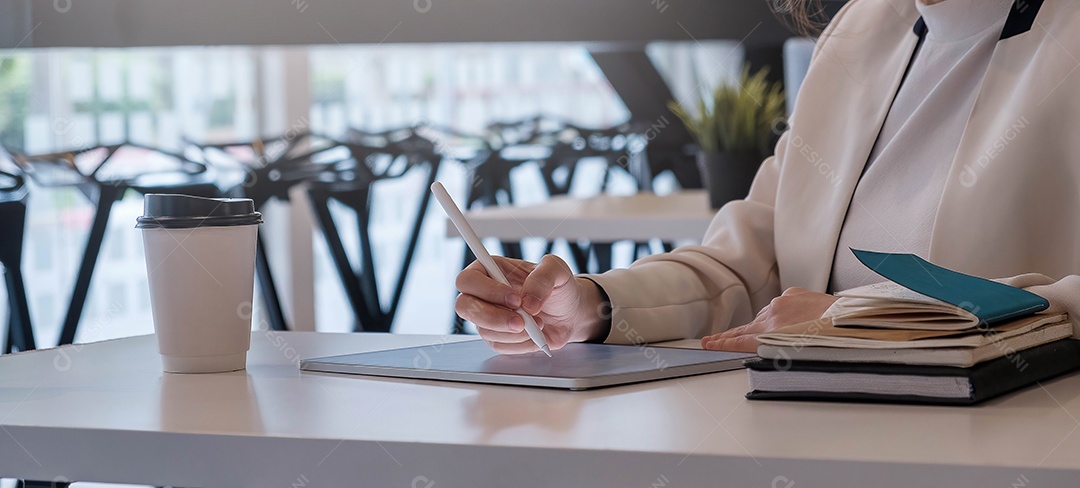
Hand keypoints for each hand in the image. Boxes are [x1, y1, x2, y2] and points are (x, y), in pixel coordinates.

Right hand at [455, 255, 608, 353]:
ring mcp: (486, 316)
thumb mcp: (558, 270)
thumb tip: (528, 302)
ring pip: (483, 329)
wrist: (569, 313)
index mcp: (490, 269)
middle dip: (493, 317)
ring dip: (514, 332)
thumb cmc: (559, 287)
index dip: (487, 291)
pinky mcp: (495, 336)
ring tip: (539, 323)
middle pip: (464, 307)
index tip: (516, 299)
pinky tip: (534, 334)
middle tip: (521, 321)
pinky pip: (498, 345)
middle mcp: (483, 293)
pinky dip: (520, 343)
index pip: (468, 280)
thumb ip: (543, 278)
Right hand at [702, 287, 836, 352]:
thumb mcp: (798, 354)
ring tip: (764, 337)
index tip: (709, 344)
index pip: (741, 340)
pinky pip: (781, 305)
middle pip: (746, 328)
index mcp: (773, 333)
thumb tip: (764, 351)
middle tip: (712, 340)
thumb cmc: (832, 340)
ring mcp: (783, 302)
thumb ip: (775, 350)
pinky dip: (782, 313)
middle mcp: (774, 315)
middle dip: (729, 336)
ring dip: (763, 326)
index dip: (723, 343)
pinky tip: (792, 321)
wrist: (852, 318)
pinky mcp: (794, 293)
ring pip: (765, 317)